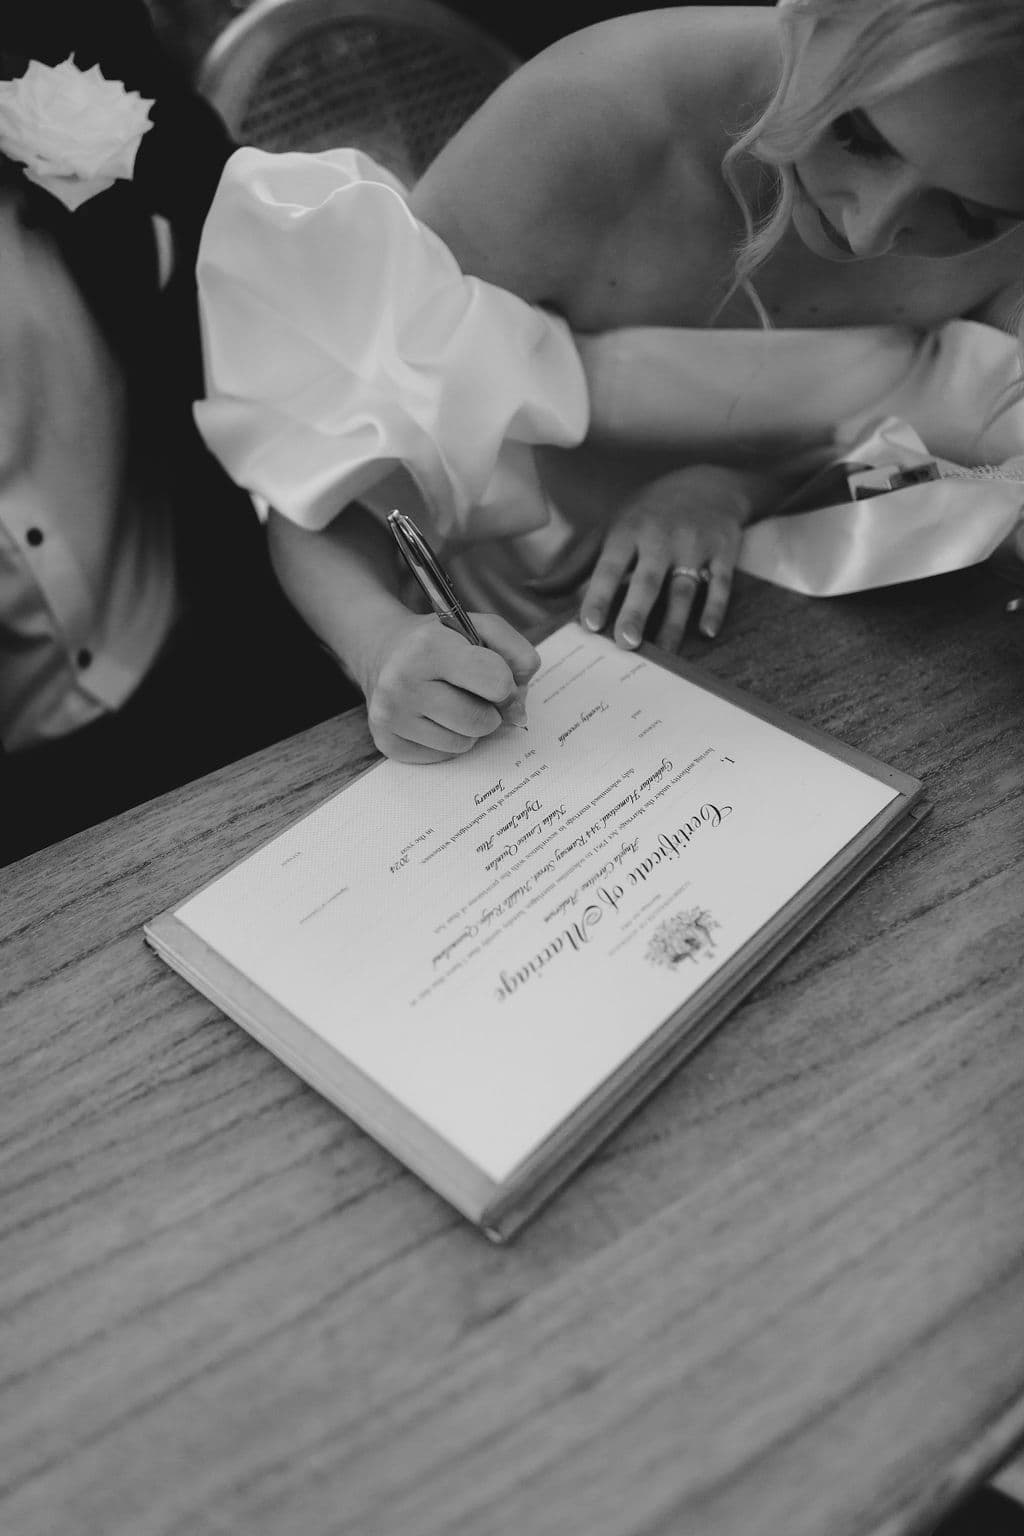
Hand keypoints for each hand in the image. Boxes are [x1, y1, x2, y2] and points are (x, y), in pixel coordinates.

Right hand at [362, 611, 540, 762]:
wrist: (385, 652)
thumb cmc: (442, 641)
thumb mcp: (482, 628)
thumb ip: (517, 655)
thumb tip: (517, 712)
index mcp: (429, 646)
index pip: (496, 682)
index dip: (505, 683)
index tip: (495, 677)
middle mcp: (402, 681)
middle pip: (481, 721)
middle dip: (488, 710)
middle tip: (472, 692)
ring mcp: (391, 715)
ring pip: (463, 744)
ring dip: (468, 728)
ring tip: (451, 702)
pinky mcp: (388, 742)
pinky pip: (442, 756)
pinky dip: (447, 739)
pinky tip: (433, 716)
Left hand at [579, 464, 754, 649]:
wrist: (709, 483)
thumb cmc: (649, 512)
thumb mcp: (611, 527)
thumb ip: (576, 564)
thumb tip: (533, 590)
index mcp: (628, 531)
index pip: (610, 567)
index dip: (599, 596)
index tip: (589, 625)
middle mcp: (661, 538)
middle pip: (648, 580)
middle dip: (637, 611)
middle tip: (627, 642)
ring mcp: (695, 544)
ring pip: (684, 589)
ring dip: (675, 622)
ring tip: (665, 653)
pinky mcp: (723, 551)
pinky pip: (721, 583)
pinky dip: (715, 607)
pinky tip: (706, 632)